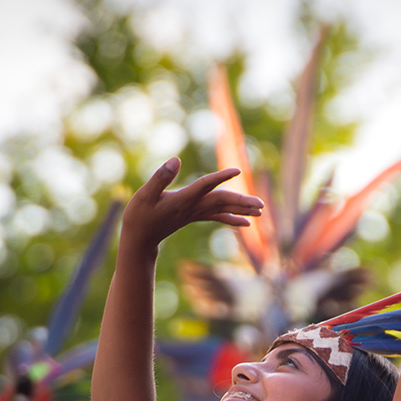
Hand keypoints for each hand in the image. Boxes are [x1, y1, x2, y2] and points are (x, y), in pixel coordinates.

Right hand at [122, 158, 263, 248]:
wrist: (139, 240)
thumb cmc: (139, 216)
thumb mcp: (144, 195)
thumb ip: (160, 177)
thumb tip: (176, 160)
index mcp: (182, 200)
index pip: (205, 186)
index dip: (220, 177)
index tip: (237, 170)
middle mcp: (192, 208)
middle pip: (221, 201)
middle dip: (241, 201)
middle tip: (262, 204)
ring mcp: (195, 214)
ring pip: (222, 209)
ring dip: (242, 209)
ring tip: (261, 210)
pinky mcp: (194, 217)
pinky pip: (217, 218)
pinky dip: (232, 219)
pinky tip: (248, 223)